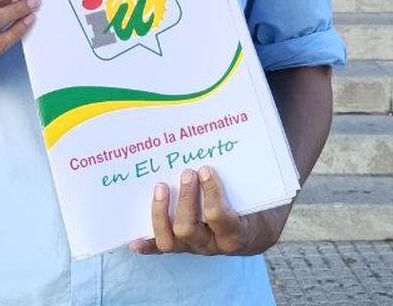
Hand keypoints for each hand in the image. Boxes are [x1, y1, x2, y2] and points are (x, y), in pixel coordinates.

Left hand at [129, 166, 286, 256]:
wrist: (254, 232)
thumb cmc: (256, 206)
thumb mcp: (259, 195)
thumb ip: (249, 178)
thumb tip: (234, 144)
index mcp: (234, 233)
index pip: (218, 217)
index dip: (210, 194)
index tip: (205, 170)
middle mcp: (211, 245)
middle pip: (188, 229)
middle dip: (184, 200)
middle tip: (186, 172)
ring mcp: (193, 247)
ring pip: (170, 241)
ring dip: (160, 213)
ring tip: (160, 187)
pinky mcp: (181, 246)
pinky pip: (160, 249)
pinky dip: (146, 245)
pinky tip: (133, 240)